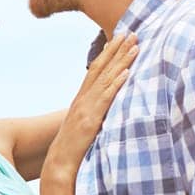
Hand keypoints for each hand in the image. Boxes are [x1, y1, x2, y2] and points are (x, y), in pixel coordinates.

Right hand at [42, 31, 136, 179]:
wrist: (59, 162)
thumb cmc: (73, 146)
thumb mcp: (84, 124)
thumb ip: (94, 111)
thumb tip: (107, 106)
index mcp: (82, 98)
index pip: (96, 69)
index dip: (108, 52)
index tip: (120, 37)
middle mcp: (83, 98)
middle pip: (101, 68)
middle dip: (117, 49)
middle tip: (131, 32)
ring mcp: (86, 107)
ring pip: (106, 78)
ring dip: (121, 60)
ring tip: (134, 45)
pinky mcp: (91, 119)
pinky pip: (106, 98)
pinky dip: (116, 84)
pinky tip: (126, 72)